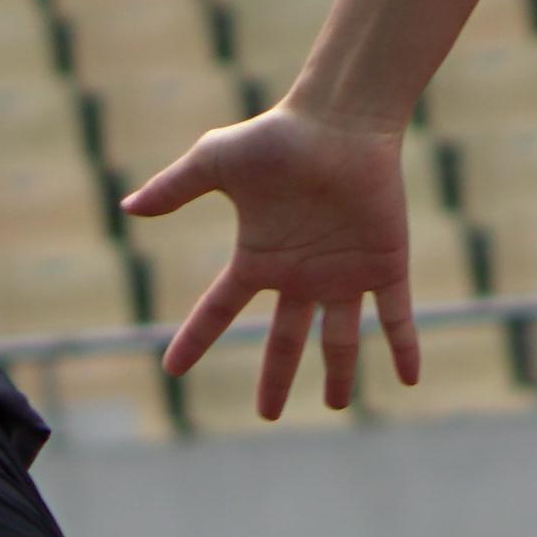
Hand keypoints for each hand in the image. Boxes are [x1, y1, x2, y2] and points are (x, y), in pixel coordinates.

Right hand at [123, 103, 421, 413]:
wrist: (339, 120)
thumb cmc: (278, 136)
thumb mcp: (214, 161)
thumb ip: (175, 188)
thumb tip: (128, 207)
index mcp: (260, 257)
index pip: (220, 309)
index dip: (196, 339)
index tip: (172, 370)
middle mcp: (301, 273)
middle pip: (285, 339)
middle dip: (276, 378)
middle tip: (268, 416)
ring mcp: (344, 272)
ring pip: (340, 337)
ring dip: (340, 372)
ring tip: (338, 404)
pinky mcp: (384, 264)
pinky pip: (395, 315)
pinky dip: (403, 346)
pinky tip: (409, 379)